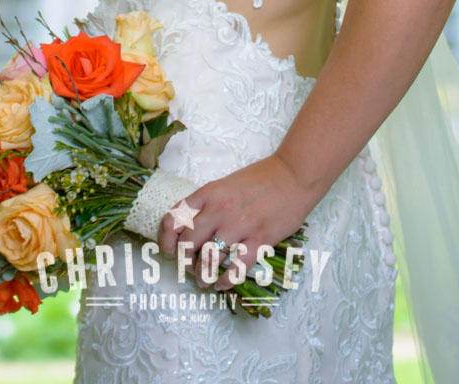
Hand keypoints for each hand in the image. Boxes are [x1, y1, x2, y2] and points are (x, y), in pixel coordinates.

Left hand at [156, 154, 314, 292]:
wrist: (293, 175)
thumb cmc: (260, 179)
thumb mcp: (225, 184)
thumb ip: (207, 204)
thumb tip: (190, 230)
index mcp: (208, 193)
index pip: (174, 218)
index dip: (165, 239)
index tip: (169, 250)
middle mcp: (219, 209)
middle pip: (188, 244)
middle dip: (185, 262)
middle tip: (190, 268)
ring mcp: (240, 225)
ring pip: (209, 260)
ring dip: (203, 276)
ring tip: (204, 280)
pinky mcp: (260, 240)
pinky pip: (235, 269)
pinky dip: (225, 281)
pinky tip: (222, 283)